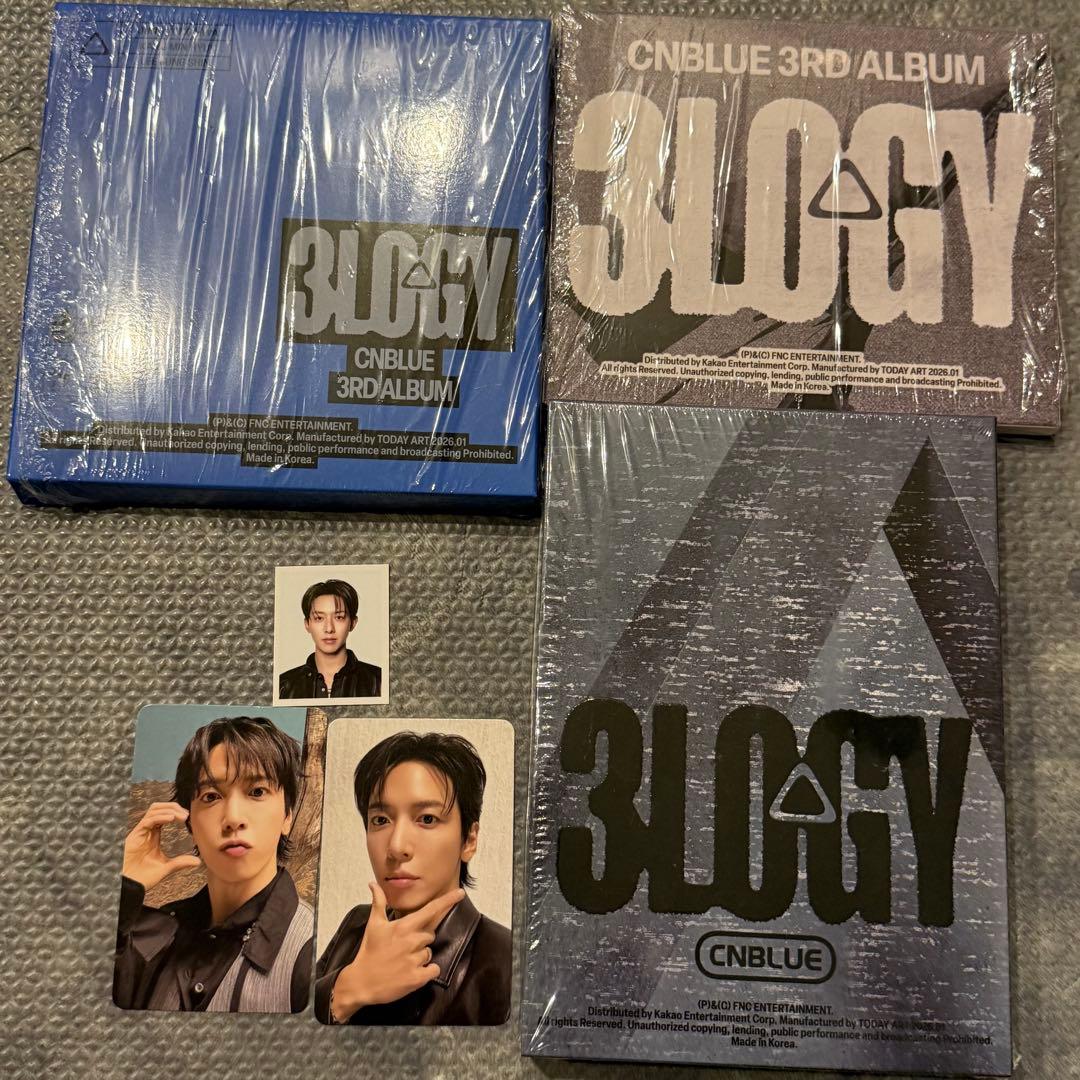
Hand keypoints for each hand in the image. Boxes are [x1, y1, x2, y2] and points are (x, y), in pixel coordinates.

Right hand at [122, 801, 201, 890]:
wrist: (129, 887)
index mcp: (154, 835)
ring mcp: (140, 832)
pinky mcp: (134, 836)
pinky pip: (147, 821)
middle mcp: (147, 831)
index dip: (176, 812)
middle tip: (186, 815)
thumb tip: (198, 862)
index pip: (164, 814)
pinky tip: (171, 818)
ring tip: (182, 816)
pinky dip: (160, 816)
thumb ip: (180, 862)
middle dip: (174, 807)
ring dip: (169, 809)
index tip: (188, 817)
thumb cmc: (143, 878)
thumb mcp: (166, 868)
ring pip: (153, 810)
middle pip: (159, 808)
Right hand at [330, 882, 464, 1021]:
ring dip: (421, 957)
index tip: (461, 893)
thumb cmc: (368, 951)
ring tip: (403, 961)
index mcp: (404, 927)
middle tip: (403, 947)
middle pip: (430, 935)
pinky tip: (413, 972)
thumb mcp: (374, 925)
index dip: (447, 901)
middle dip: (421, 940)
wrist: (360, 983)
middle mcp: (412, 941)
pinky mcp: (417, 978)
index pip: (431, 910)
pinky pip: (434, 970)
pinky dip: (428, 972)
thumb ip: (378, 902)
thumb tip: (373, 884)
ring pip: (430, 953)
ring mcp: (415, 960)